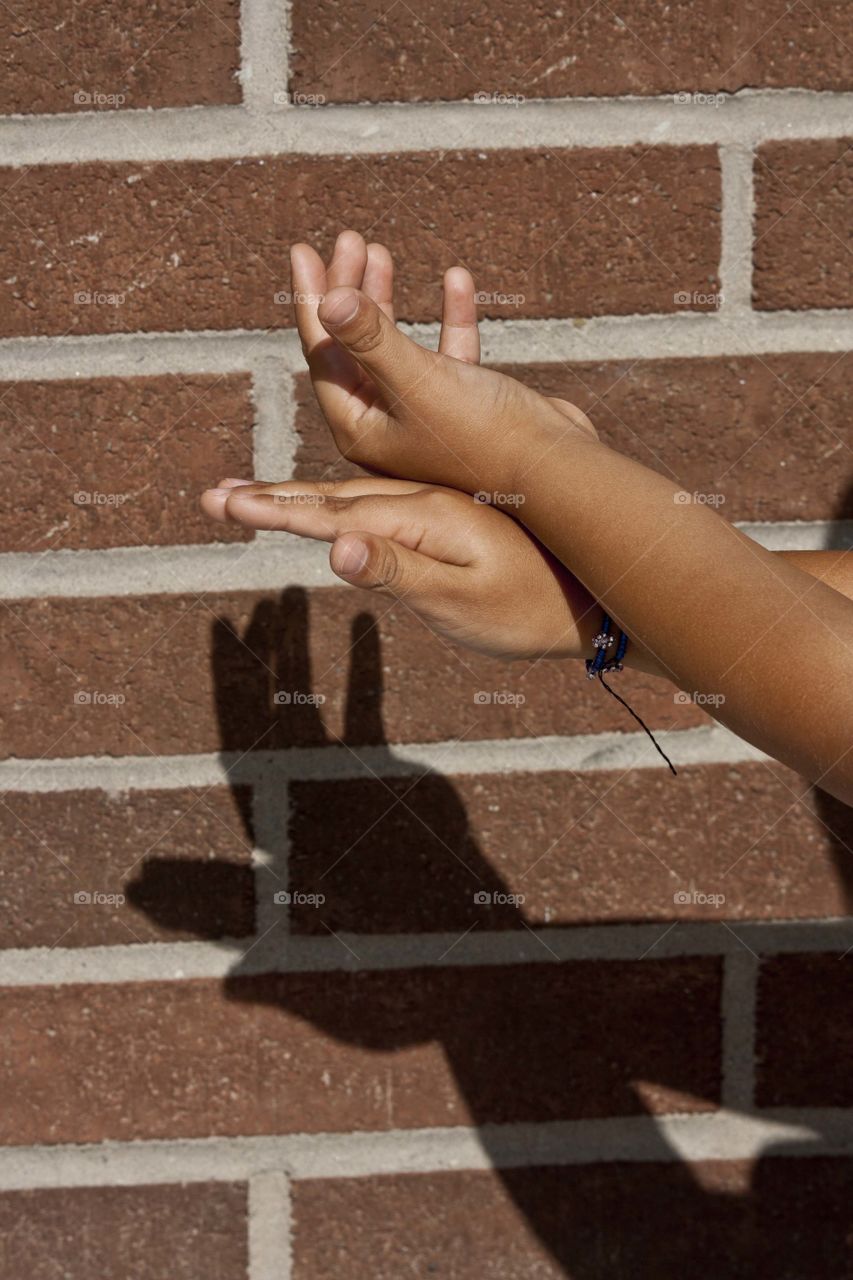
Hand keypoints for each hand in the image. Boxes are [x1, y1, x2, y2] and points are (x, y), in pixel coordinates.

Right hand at [200, 477, 598, 661]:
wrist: (594, 593)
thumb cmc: (529, 607)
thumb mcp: (461, 596)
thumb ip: (398, 569)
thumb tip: (334, 547)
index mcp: (416, 513)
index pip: (326, 512)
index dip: (271, 510)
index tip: (221, 503)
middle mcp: (419, 499)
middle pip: (329, 496)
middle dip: (269, 498)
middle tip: (215, 495)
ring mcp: (433, 505)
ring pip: (351, 495)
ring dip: (299, 495)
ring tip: (256, 495)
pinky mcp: (447, 518)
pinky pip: (379, 502)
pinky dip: (341, 502)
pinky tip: (331, 509)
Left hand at [289, 230, 597, 496]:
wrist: (555, 471)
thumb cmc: (483, 435)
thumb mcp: (418, 381)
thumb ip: (371, 338)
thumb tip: (327, 297)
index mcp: (361, 427)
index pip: (321, 352)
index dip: (310, 298)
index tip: (302, 248)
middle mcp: (386, 424)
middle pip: (352, 347)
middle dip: (348, 290)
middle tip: (350, 239)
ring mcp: (424, 416)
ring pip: (394, 347)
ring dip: (386, 300)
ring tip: (380, 251)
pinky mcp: (464, 409)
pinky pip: (447, 355)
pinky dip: (449, 319)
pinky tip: (456, 278)